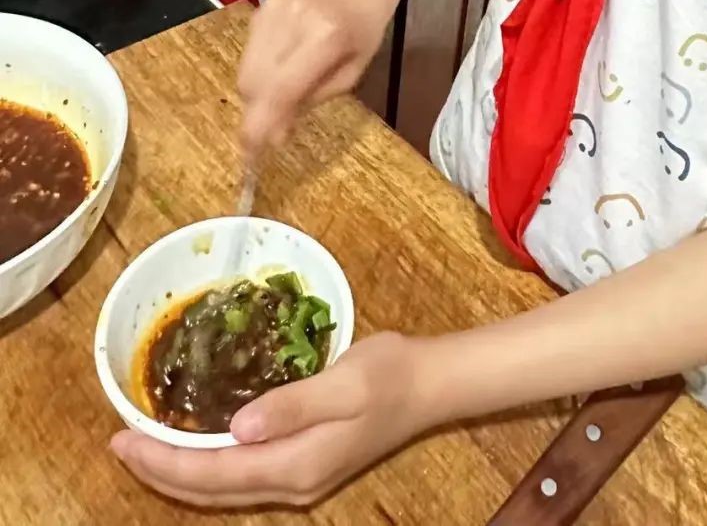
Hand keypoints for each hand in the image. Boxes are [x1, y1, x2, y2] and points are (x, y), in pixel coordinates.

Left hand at [110, 334, 432, 509]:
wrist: (430, 386)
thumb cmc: (389, 374)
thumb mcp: (343, 381)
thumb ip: (291, 405)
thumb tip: (238, 428)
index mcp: (296, 464)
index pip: (214, 472)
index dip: (164, 460)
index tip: (124, 439)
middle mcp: (292, 482)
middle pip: (211, 489)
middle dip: (160, 471)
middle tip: (119, 442)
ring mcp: (300, 479)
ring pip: (224, 487)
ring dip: (180, 471)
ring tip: (144, 446)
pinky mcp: (305, 466)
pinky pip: (241, 475)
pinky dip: (209, 464)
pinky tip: (197, 444)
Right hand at [238, 0, 387, 153]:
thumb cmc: (363, 32)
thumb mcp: (351, 73)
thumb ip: (311, 100)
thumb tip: (274, 134)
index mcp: (325, 37)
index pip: (281, 89)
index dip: (261, 124)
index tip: (252, 153)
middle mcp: (293, 20)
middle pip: (254, 82)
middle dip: (257, 112)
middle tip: (273, 129)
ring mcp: (272, 10)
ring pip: (245, 70)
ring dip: (257, 93)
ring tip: (283, 93)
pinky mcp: (261, 8)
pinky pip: (248, 53)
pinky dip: (259, 70)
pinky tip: (282, 66)